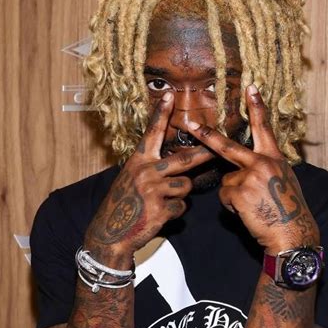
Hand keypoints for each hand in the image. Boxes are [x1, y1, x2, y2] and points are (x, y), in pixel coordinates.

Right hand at [84, 92, 213, 266]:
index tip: (170, 94)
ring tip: (162, 202)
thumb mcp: (131, 179)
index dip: (162, 113)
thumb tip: (176, 164)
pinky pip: (181, 206)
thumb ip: (150, 168)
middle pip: (184, 159)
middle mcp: (145, 170)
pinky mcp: (160, 207)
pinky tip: (159, 215)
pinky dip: (175, 211)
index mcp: (138, 161)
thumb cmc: (122, 204)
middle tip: (217, 148)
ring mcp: (153, 189)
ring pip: (185, 186)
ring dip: (179, 194)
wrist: (110, 232)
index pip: (152, 132)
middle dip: (203, 154)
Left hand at [188, 85, 319, 254]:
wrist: (293, 233)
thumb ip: (266, 168)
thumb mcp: (283, 181)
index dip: (256, 106)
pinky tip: (248, 212)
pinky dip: (232, 206)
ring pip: (226, 180)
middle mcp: (262, 162)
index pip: (264, 127)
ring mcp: (250, 176)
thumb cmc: (289, 209)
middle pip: (228, 146)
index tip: (250, 87)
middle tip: (190, 123)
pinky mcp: (239, 192)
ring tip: (253, 206)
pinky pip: (225, 196)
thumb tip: (245, 168)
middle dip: (206, 135)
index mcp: (274, 158)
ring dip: (234, 194)